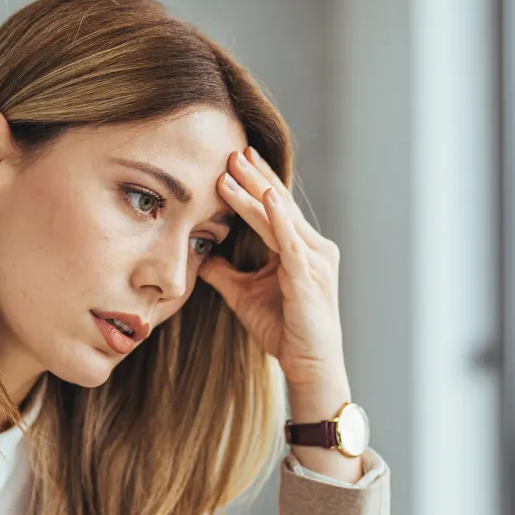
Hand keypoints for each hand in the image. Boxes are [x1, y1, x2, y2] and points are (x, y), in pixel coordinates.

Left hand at [201, 148, 362, 482]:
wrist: (310, 366)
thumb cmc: (284, 331)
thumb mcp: (244, 296)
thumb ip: (224, 273)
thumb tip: (200, 255)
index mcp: (301, 249)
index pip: (276, 208)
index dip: (256, 182)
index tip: (235, 158)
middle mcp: (314, 248)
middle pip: (279, 204)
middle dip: (255, 176)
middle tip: (232, 148)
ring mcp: (315, 261)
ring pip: (280, 218)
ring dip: (256, 191)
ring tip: (234, 166)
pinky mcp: (310, 277)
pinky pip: (291, 241)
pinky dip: (277, 218)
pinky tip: (266, 197)